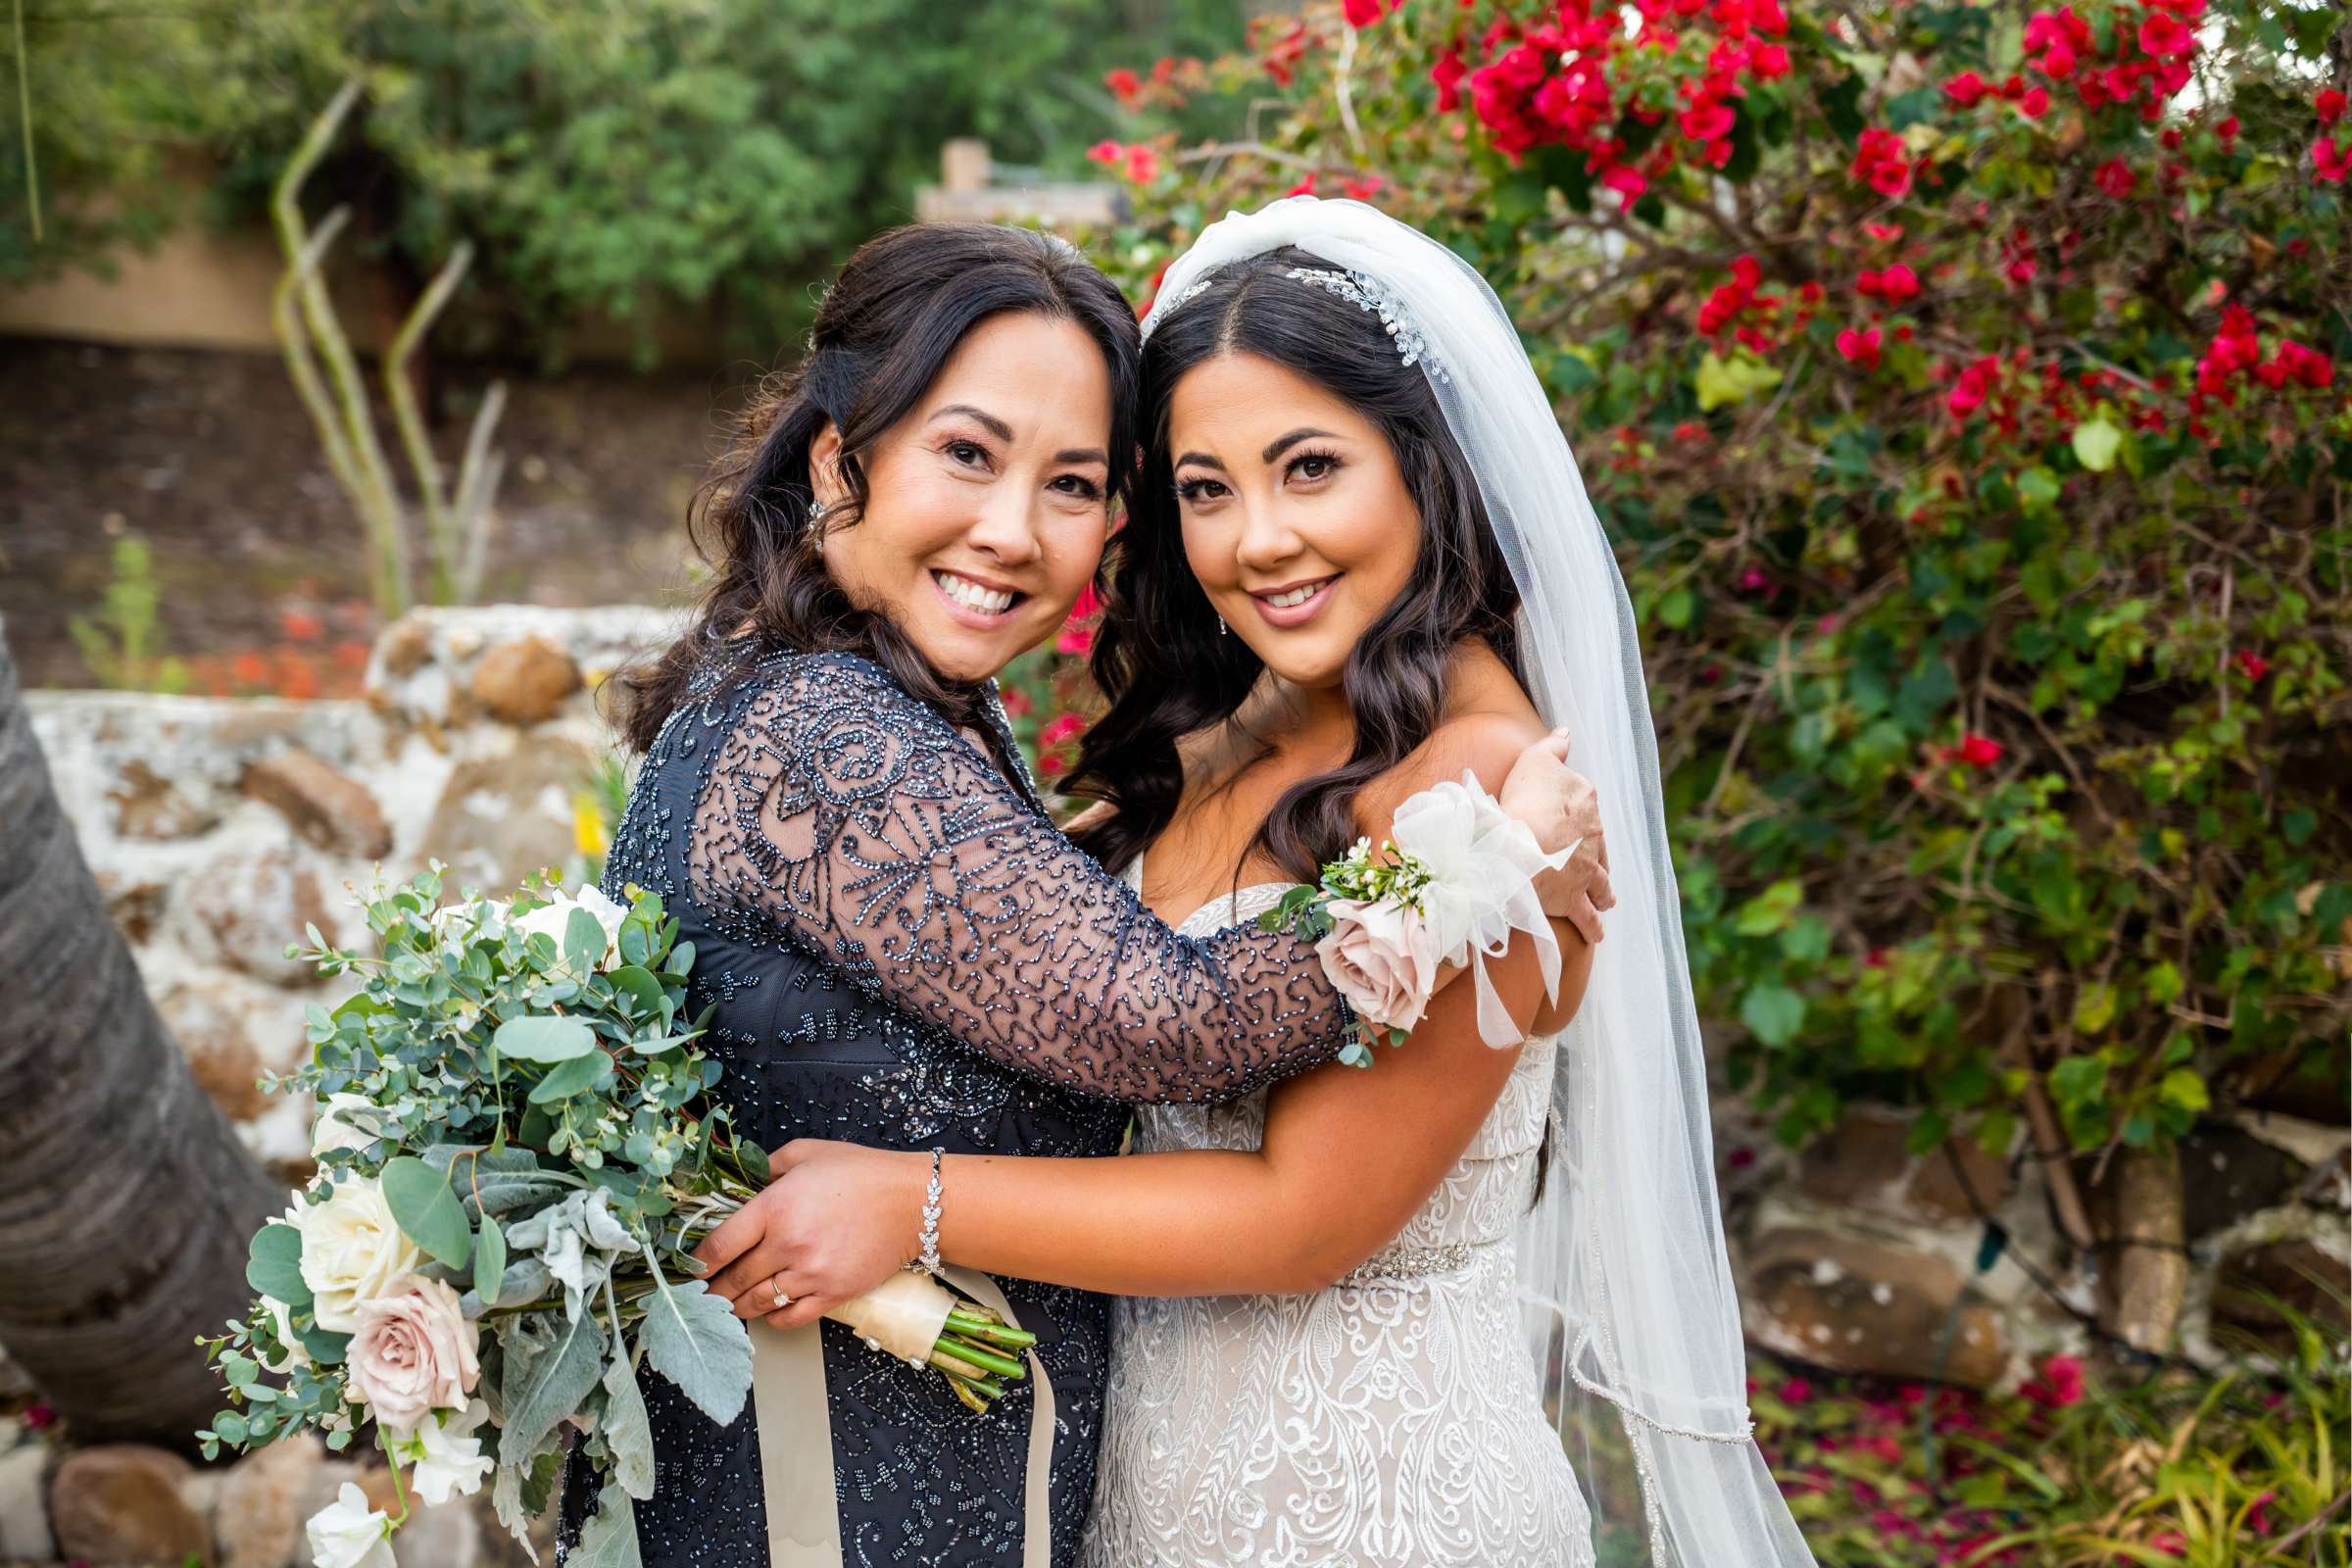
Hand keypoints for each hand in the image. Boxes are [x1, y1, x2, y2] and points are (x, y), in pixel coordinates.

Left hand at [692, 1139, 925, 1331]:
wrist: (911, 1202)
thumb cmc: (861, 1174)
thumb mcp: (806, 1153)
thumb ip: (766, 1167)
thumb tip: (741, 1183)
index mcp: (776, 1207)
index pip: (719, 1245)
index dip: (697, 1262)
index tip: (689, 1269)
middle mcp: (788, 1245)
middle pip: (733, 1279)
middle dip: (712, 1290)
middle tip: (701, 1294)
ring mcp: (811, 1274)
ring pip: (756, 1303)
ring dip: (736, 1307)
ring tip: (727, 1305)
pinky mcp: (833, 1293)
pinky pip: (790, 1318)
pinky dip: (772, 1319)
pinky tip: (767, 1312)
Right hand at [1500, 729, 1613, 945]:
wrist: (1521, 845)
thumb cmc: (1524, 799)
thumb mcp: (1535, 759)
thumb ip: (1554, 746)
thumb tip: (1567, 731)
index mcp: (1585, 800)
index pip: (1581, 801)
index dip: (1571, 808)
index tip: (1562, 815)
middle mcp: (1594, 836)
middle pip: (1597, 845)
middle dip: (1596, 855)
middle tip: (1591, 866)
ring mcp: (1587, 870)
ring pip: (1601, 882)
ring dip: (1604, 891)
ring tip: (1606, 900)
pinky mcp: (1575, 899)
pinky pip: (1588, 916)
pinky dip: (1593, 926)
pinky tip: (1598, 934)